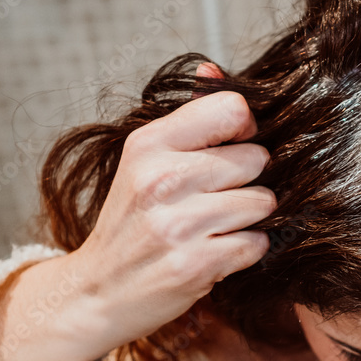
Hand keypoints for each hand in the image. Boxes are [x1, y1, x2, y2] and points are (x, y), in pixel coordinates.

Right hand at [72, 62, 275, 343]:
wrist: (97, 292)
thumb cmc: (131, 223)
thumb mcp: (145, 161)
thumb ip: (188, 118)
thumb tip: (214, 68)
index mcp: (149, 144)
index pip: (233, 109)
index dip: (244, 130)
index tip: (230, 149)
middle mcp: (161, 179)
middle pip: (257, 159)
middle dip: (247, 181)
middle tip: (214, 199)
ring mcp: (177, 224)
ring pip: (263, 202)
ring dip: (249, 219)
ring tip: (214, 227)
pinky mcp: (195, 265)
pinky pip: (257, 243)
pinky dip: (245, 251)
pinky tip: (215, 252)